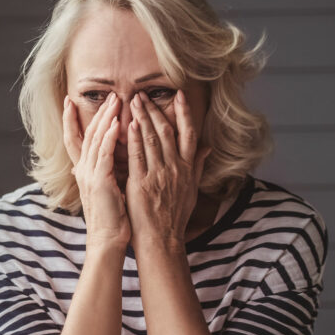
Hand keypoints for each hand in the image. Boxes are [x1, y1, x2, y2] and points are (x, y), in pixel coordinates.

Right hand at [62, 92, 130, 249]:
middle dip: (96, 113)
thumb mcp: (107, 190)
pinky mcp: (99, 181)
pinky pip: (104, 154)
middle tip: (107, 94)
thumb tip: (111, 161)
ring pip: (95, 140)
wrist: (107, 239)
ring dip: (105, 118)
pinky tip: (117, 122)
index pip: (75, 140)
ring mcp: (89, 175)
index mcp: (83, 172)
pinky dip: (110, 136)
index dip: (71, 121)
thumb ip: (106, 172)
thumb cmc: (111, 218)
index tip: (70, 102)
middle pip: (86, 134)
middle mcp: (82, 171)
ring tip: (116, 100)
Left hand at [124, 89, 211, 250]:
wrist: (162, 240)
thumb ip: (197, 167)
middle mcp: (175, 168)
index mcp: (188, 169)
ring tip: (134, 101)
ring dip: (142, 118)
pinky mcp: (141, 184)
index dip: (184, 113)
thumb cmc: (174, 217)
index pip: (188, 133)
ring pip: (151, 140)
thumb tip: (207, 148)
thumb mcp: (191, 190)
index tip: (178, 95)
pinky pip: (137, 157)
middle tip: (143, 94)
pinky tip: (128, 125)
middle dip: (155, 110)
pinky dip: (133, 140)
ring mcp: (159, 175)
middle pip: (167, 132)